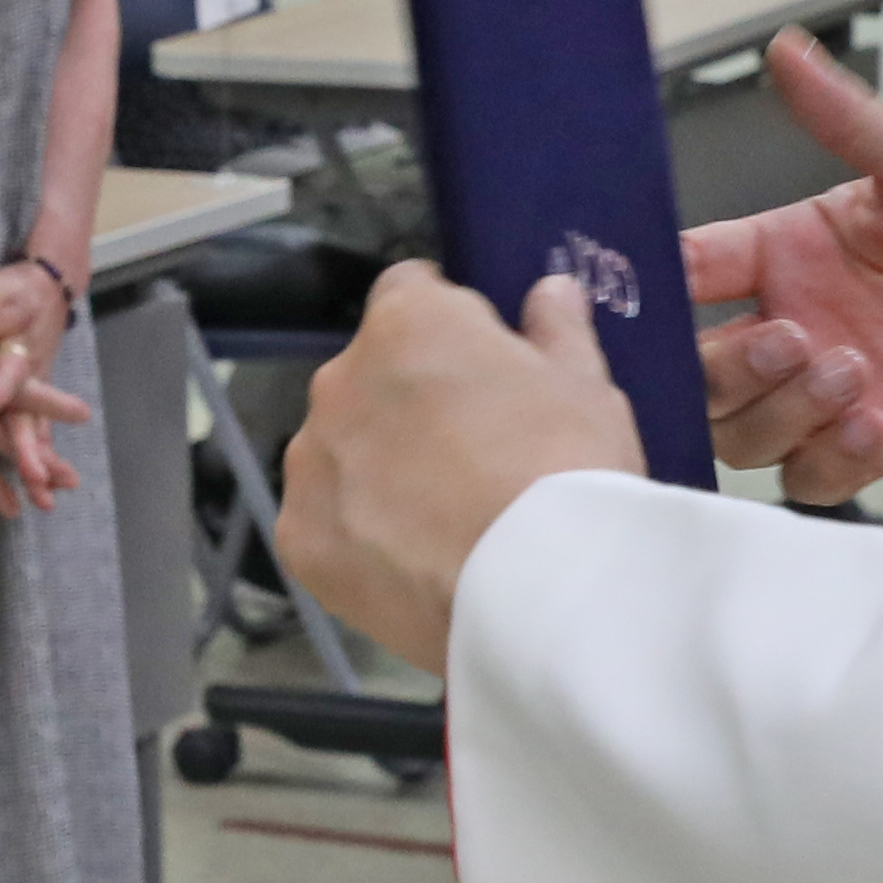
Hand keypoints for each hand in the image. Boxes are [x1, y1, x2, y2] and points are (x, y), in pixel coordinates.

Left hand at [282, 261, 646, 671]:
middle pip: (370, 375)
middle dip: (408, 401)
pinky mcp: (297, 535)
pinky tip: (408, 563)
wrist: (535, 591)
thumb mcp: (585, 388)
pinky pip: (323, 521)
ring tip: (440, 519)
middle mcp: (340, 378)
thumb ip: (556, 330)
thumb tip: (549, 291)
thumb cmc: (567, 470)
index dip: (449, 327)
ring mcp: (311, 459)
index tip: (478, 367)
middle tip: (469, 454)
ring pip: (340, 448)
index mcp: (409, 323)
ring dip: (375, 467)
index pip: (411, 292)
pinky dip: (355, 536)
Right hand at [682, 32, 882, 499]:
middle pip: (700, 374)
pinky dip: (827, 459)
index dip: (656, 290)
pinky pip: (814, 477)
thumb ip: (845, 117)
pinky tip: (871, 424)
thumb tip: (788, 50)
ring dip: (779, 413)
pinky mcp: (878, 440)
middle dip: (726, 368)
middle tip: (792, 339)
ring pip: (744, 434)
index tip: (655, 293)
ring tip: (848, 374)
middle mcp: (795, 324)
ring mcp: (831, 390)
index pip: (684, 275)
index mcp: (784, 254)